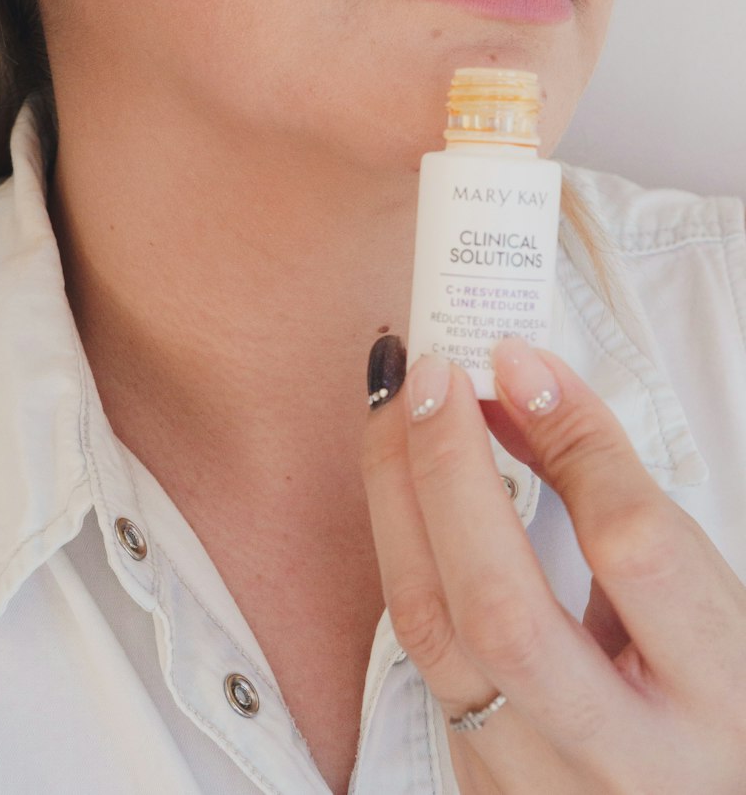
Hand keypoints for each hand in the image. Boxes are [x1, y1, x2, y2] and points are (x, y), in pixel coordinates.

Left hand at [361, 336, 745, 793]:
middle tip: (431, 372)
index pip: (633, 551)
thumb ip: (610, 489)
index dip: (571, 441)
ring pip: (429, 632)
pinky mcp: (472, 776)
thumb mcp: (697, 590)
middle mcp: (619, 761)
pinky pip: (416, 650)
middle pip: (501, 611)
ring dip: (397, 495)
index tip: (519, 360)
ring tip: (398, 405)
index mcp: (716, 698)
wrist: (680, 788)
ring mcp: (533, 782)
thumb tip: (514, 378)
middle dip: (451, 470)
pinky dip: (402, 546)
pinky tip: (402, 479)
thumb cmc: (702, 682)